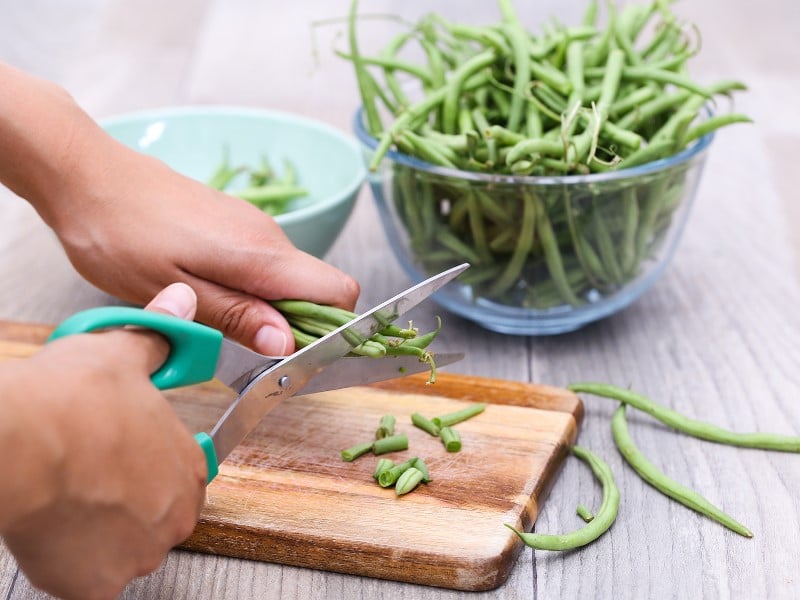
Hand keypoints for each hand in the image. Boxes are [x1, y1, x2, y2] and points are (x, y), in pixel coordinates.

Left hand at [0, 61, 359, 355]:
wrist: (86, 174)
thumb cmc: (119, 234)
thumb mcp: (174, 291)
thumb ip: (236, 316)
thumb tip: (287, 341)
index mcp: (261, 254)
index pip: (340, 291)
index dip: (330, 327)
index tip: (294, 352)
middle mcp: (269, 235)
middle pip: (317, 289)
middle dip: (294, 325)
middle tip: (237, 341)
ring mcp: (252, 226)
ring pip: (288, 278)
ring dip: (265, 308)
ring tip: (210, 316)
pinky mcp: (234, 222)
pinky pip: (264, 264)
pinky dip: (249, 287)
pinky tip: (203, 290)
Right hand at [0, 283, 207, 599]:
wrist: (16, 441)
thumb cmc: (68, 402)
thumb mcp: (120, 354)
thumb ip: (159, 337)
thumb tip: (181, 303)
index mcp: (189, 466)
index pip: (184, 475)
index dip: (150, 464)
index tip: (123, 460)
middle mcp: (174, 514)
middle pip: (157, 515)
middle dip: (128, 500)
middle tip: (90, 476)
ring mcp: (138, 553)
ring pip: (125, 548)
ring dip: (101, 532)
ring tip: (70, 497)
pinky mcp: (97, 585)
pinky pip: (91, 580)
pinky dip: (73, 563)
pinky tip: (55, 529)